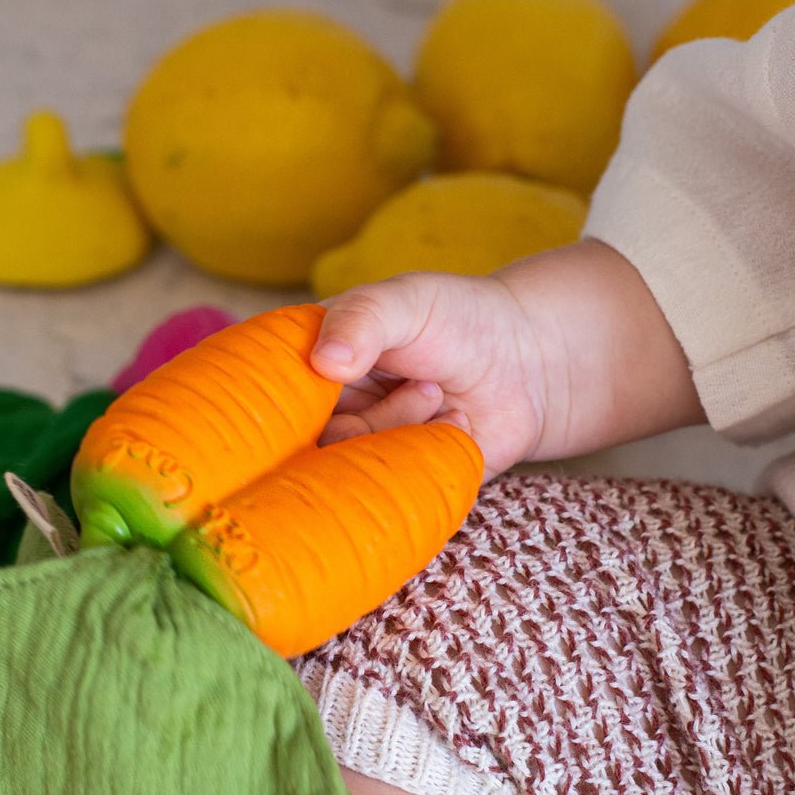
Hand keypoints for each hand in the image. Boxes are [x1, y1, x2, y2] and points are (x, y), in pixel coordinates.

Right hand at [311, 270, 549, 480]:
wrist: (526, 363)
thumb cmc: (456, 321)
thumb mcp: (406, 301)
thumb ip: (363, 319)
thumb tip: (325, 362)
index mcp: (308, 370)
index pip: (268, 401)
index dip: (288, 404)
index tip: (337, 382)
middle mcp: (324, 418)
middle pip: (304, 446)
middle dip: (365, 416)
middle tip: (418, 380)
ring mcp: (359, 457)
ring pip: (350, 469)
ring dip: (403, 427)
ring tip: (435, 393)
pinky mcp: (397, 488)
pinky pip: (393, 493)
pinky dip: (427, 456)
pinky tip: (454, 424)